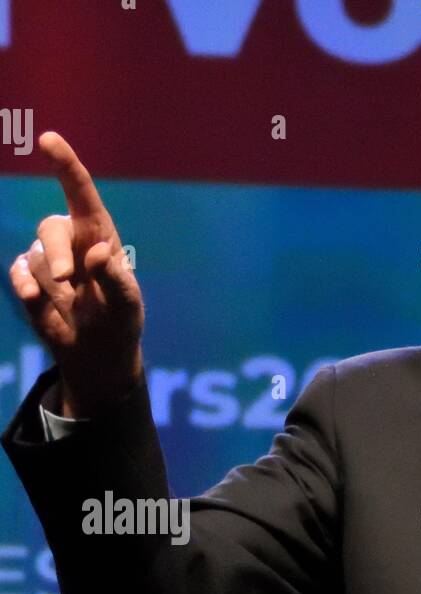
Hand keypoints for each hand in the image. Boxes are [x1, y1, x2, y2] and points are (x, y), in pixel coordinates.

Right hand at [8, 132, 144, 415]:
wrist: (98, 353)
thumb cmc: (120, 321)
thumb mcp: (127, 305)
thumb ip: (115, 279)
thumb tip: (97, 251)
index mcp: (99, 235)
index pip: (81, 194)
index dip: (65, 165)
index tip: (49, 139)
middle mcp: (70, 240)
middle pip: (51, 228)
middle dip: (57, 252)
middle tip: (69, 279)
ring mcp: (47, 259)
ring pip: (37, 256)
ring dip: (51, 281)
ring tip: (69, 301)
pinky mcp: (30, 279)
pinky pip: (19, 273)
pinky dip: (25, 287)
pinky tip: (36, 300)